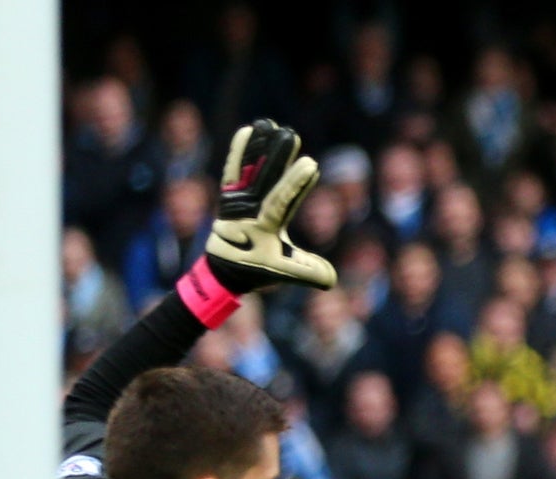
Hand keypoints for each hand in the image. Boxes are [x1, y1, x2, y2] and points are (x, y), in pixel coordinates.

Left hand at [203, 121, 335, 293]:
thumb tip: (331, 278)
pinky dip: (239, 150)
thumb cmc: (259, 269)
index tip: (311, 164)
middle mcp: (246, 210)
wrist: (224, 268)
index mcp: (262, 228)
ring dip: (258, 146)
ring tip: (269, 123)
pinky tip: (248, 130)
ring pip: (248, 169)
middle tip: (289, 133)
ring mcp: (236, 200)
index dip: (295, 184)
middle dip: (276, 156)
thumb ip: (309, 273)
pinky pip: (233, 169)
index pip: (280, 202)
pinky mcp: (230, 193)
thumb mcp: (285, 274)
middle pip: (264, 179)